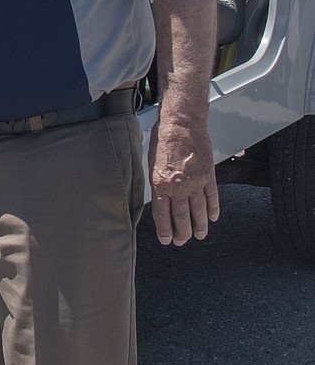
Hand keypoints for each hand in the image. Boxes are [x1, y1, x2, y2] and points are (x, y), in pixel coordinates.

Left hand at [149, 111, 219, 244]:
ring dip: (199, 225)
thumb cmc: (163, 139)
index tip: (166, 240)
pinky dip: (212, 209)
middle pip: (181, 216)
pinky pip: (211, 196)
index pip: (162, 214)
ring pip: (198, 210)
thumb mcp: (151, 163)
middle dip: (182, 232)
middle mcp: (178, 186)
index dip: (165, 230)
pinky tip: (212, 218)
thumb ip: (157, 183)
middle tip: (182, 241)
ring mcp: (196, 181)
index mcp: (160, 183)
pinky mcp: (209, 175)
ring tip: (199, 236)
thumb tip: (160, 200)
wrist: (182, 123)